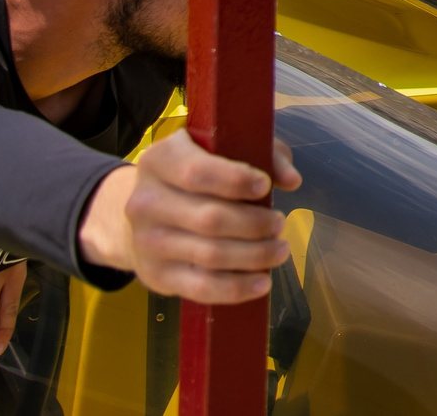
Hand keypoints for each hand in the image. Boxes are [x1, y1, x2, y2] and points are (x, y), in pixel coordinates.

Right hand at [113, 131, 300, 303]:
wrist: (146, 214)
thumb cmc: (199, 174)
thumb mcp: (225, 148)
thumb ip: (264, 155)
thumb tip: (291, 180)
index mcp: (160, 160)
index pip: (196, 173)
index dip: (235, 180)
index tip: (265, 185)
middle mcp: (145, 202)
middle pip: (209, 219)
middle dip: (254, 224)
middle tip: (280, 223)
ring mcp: (147, 242)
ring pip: (209, 255)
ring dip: (254, 255)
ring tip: (280, 249)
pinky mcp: (155, 275)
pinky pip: (200, 287)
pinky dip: (236, 288)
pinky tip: (262, 282)